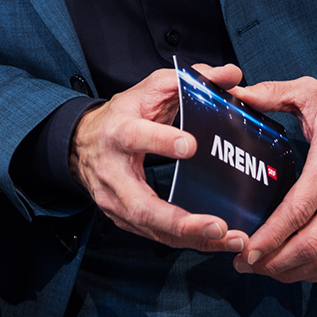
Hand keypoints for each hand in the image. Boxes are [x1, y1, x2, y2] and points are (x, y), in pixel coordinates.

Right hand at [69, 64, 251, 254]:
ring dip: (194, 238)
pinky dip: (189, 241)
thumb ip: (191, 79)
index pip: (136, 136)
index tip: (191, 146)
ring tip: (232, 240)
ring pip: (153, 228)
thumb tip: (232, 75)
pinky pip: (158, 236)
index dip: (161, 142)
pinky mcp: (124, 219)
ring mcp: (116, 201)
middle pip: (142, 204)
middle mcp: (114, 173)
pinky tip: (217, 242)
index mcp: (118, 132)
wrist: (84, 142)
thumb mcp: (150, 88)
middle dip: (181, 221)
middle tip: (218, 226)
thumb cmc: (123, 115)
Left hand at [226, 78, 316, 282]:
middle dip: (275, 261)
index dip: (271, 235)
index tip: (247, 248)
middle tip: (245, 263)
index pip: (299, 210)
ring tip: (265, 270)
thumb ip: (271, 93)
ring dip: (295, 272)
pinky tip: (296, 270)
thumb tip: (233, 92)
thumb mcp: (310, 92)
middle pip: (313, 243)